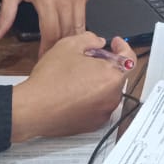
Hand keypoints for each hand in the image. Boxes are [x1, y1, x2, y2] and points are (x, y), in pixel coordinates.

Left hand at [0, 0, 91, 53]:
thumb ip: (5, 15)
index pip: (51, 33)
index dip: (47, 49)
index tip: (43, 58)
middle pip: (67, 32)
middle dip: (60, 47)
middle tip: (53, 55)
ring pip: (80, 24)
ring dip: (72, 36)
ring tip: (64, 46)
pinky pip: (84, 10)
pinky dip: (77, 18)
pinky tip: (69, 21)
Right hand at [9, 33, 131, 141]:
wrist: (34, 109)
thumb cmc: (50, 79)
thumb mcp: (69, 45)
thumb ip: (90, 39)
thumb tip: (98, 42)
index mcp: (111, 76)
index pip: (129, 59)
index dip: (123, 47)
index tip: (116, 43)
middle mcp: (112, 97)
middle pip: (117, 75)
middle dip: (107, 64)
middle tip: (88, 58)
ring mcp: (103, 112)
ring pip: (107, 91)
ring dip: (98, 81)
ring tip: (76, 76)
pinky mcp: (92, 124)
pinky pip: (98, 106)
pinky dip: (91, 97)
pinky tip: (73, 93)